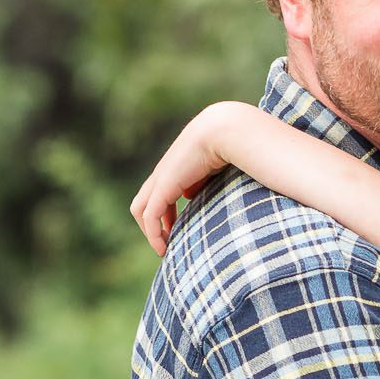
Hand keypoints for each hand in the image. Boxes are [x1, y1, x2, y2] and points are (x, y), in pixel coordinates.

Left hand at [128, 102, 258, 254]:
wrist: (227, 129)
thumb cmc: (239, 145)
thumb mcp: (225, 167)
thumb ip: (216, 181)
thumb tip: (217, 198)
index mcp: (180, 165)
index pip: (161, 193)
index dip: (167, 215)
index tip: (180, 233)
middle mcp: (166, 170)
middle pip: (143, 200)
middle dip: (154, 225)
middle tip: (168, 244)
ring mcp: (162, 176)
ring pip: (140, 208)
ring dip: (150, 231)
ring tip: (165, 249)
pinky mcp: (164, 185)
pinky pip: (150, 214)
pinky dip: (153, 233)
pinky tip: (163, 247)